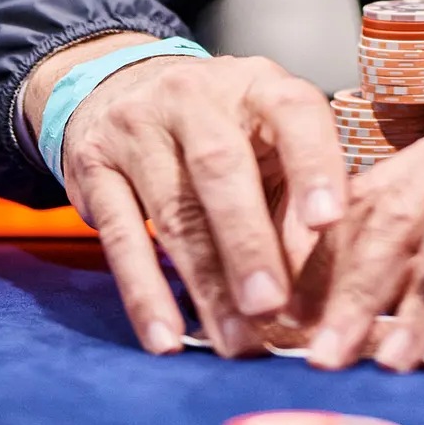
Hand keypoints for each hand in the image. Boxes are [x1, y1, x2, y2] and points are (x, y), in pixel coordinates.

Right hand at [23, 34, 346, 358]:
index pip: (293, 111)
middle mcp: (195, 94)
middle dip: (248, 242)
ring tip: (233, 341)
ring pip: (174, 210)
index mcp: (256, 83)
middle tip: (271, 306)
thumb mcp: (263, 143)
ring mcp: (138, 125)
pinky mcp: (94, 164)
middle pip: (222, 167)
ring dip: (205, 284)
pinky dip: (145, 292)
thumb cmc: (219, 129)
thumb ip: (290, 203)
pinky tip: (167, 336)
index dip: (314, 164)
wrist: (121, 86)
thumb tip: (313, 292)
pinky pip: (120, 236)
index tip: (329, 223)